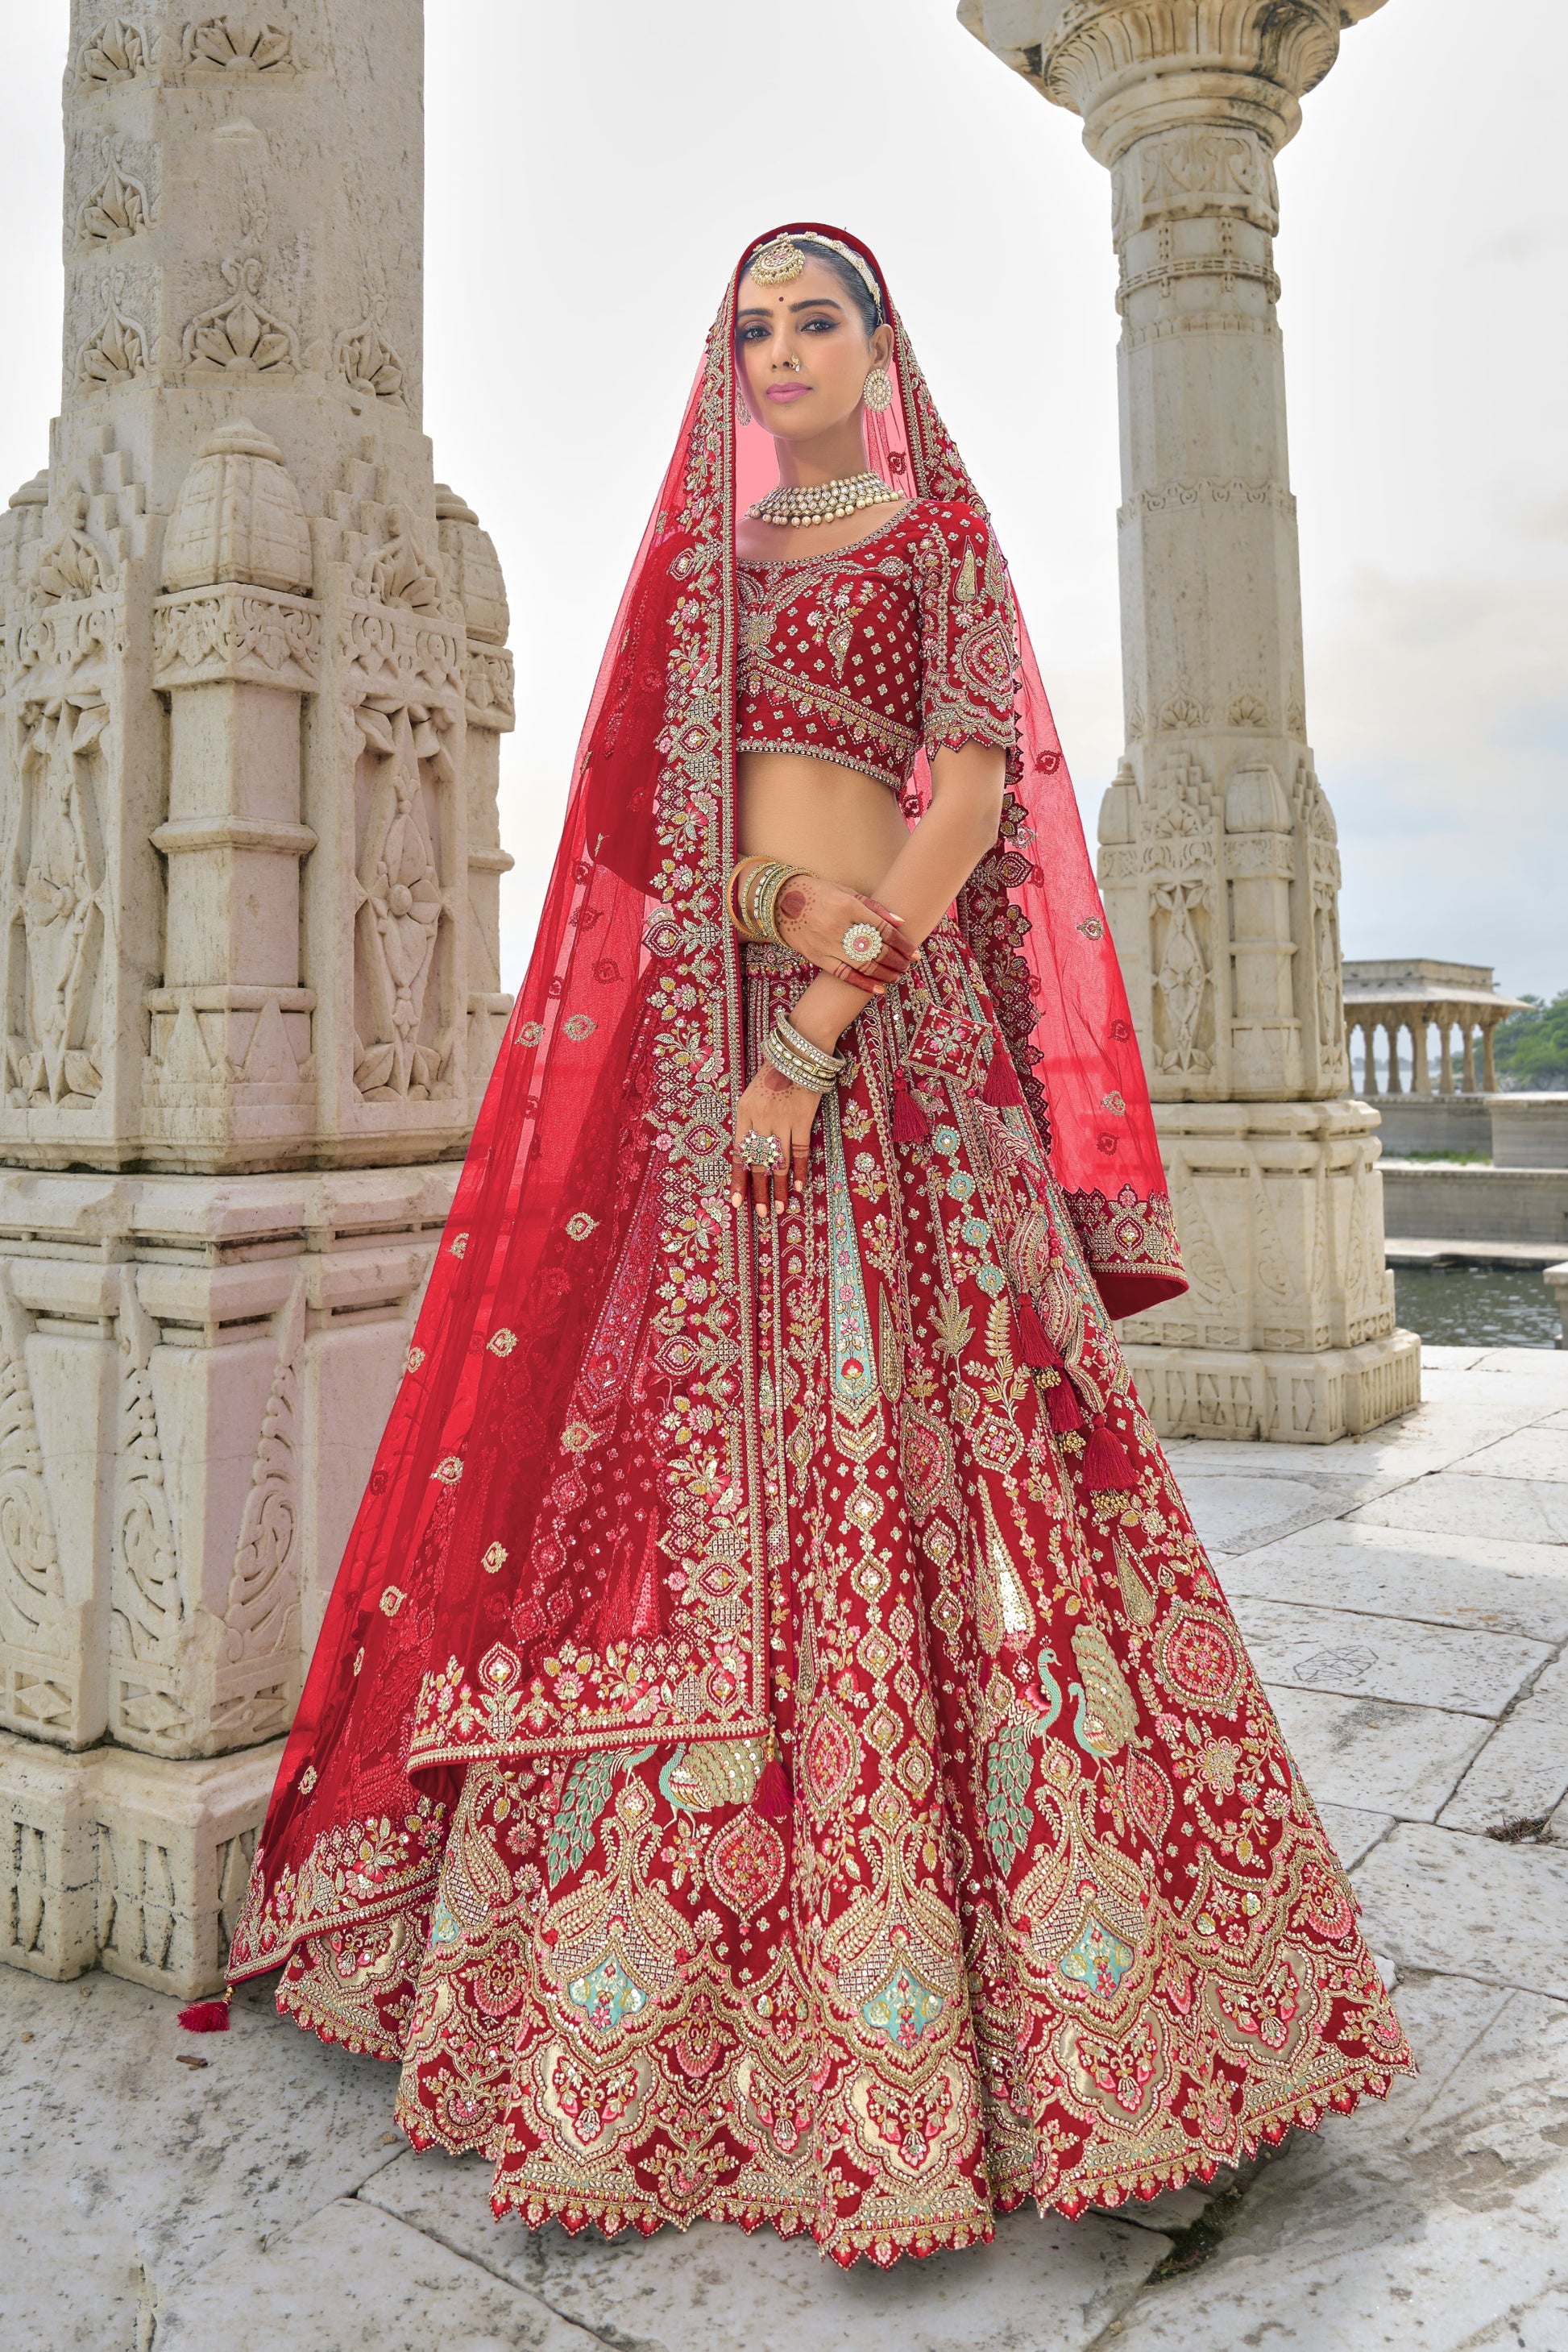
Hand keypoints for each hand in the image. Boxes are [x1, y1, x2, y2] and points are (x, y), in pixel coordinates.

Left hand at [731, 1062, 821, 1219]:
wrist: (797, 1052)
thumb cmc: (773, 1073)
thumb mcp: (751, 1095)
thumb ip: (749, 1123)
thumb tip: (748, 1154)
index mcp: (743, 1113)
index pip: (738, 1154)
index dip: (738, 1180)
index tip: (736, 1203)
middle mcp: (760, 1119)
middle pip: (758, 1162)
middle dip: (758, 1190)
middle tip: (760, 1213)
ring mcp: (782, 1120)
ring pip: (779, 1161)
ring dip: (778, 1187)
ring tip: (778, 1208)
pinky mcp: (802, 1118)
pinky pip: (800, 1150)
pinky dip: (799, 1170)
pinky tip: (797, 1187)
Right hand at [773, 876, 913, 993]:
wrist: (780, 901)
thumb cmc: (818, 893)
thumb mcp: (846, 892)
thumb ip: (873, 907)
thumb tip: (900, 922)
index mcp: (848, 906)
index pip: (883, 930)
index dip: (902, 943)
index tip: (914, 952)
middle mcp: (838, 926)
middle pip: (876, 949)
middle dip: (897, 960)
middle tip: (909, 965)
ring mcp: (827, 944)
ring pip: (863, 964)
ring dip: (885, 973)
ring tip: (897, 976)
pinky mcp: (817, 957)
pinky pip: (844, 975)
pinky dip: (863, 984)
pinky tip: (879, 988)